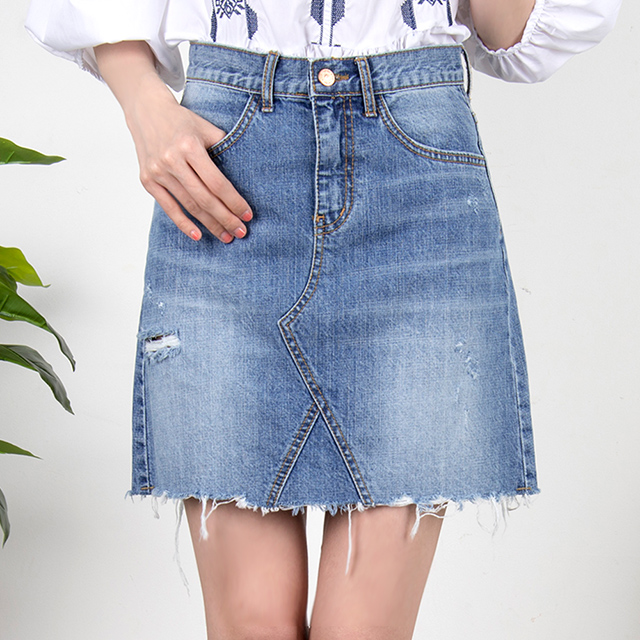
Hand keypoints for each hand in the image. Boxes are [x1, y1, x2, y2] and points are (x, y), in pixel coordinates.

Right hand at [94, 41, 251, 243]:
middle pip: (204, 198)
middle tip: (240, 232)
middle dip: (225, 218)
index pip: (217, 183)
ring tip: (225, 236)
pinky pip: (168, 207)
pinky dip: (183, 223)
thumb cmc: (182, 121)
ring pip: (189, 205)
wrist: (146, 111)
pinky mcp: (147, 180)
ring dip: (209, 224)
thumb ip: (224, 148)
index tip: (247, 215)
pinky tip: (198, 235)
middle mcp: (171, 160)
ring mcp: (157, 172)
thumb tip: (245, 175)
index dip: (234, 202)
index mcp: (189, 146)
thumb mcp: (205, 127)